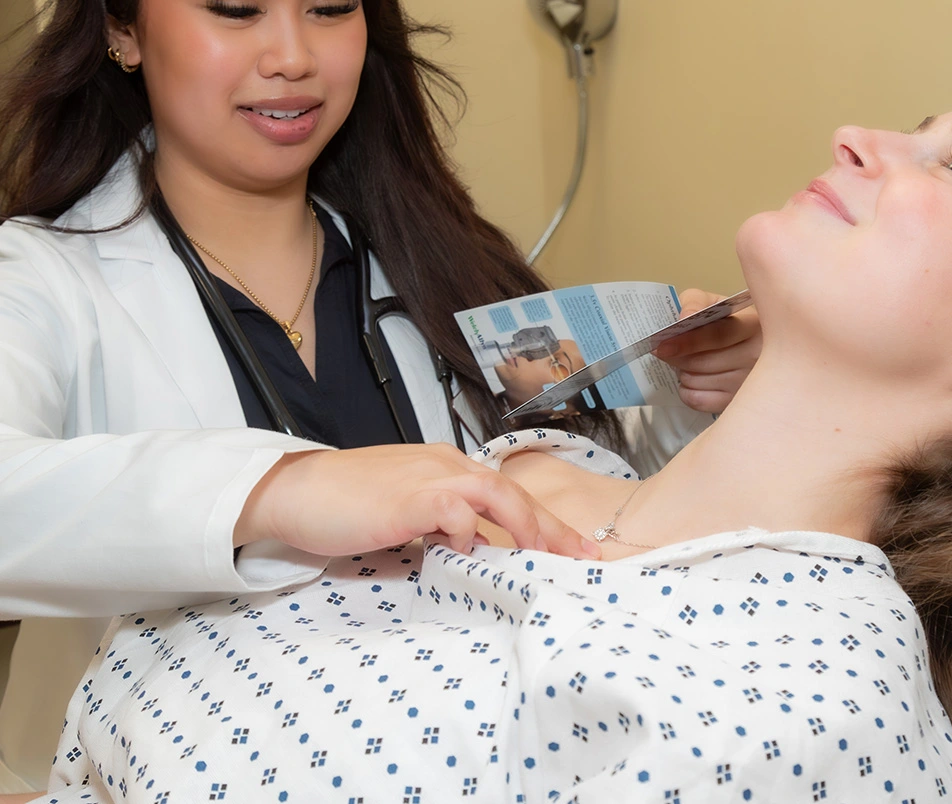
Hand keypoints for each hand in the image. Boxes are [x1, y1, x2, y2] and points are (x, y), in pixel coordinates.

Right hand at [235, 442, 600, 558]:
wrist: (298, 491)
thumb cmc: (346, 503)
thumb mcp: (406, 509)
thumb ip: (440, 521)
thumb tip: (472, 546)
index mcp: (446, 467)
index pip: (507, 492)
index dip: (543, 520)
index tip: (573, 547)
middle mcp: (444, 465)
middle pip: (512, 492)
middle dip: (551, 526)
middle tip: (582, 555)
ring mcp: (427, 478)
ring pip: (494, 493)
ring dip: (524, 524)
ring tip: (543, 554)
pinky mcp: (407, 499)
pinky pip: (453, 509)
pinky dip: (467, 529)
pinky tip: (467, 551)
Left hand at [653, 288, 760, 412]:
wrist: (746, 342)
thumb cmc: (727, 320)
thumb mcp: (713, 302)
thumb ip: (695, 302)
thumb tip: (684, 318)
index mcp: (753, 325)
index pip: (718, 336)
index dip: (688, 341)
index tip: (663, 346)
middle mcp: (757, 356)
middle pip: (704, 362)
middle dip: (678, 358)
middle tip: (666, 351)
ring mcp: (749, 383)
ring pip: (699, 382)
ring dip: (682, 372)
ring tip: (686, 362)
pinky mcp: (737, 400)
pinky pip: (699, 401)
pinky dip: (686, 391)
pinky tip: (692, 379)